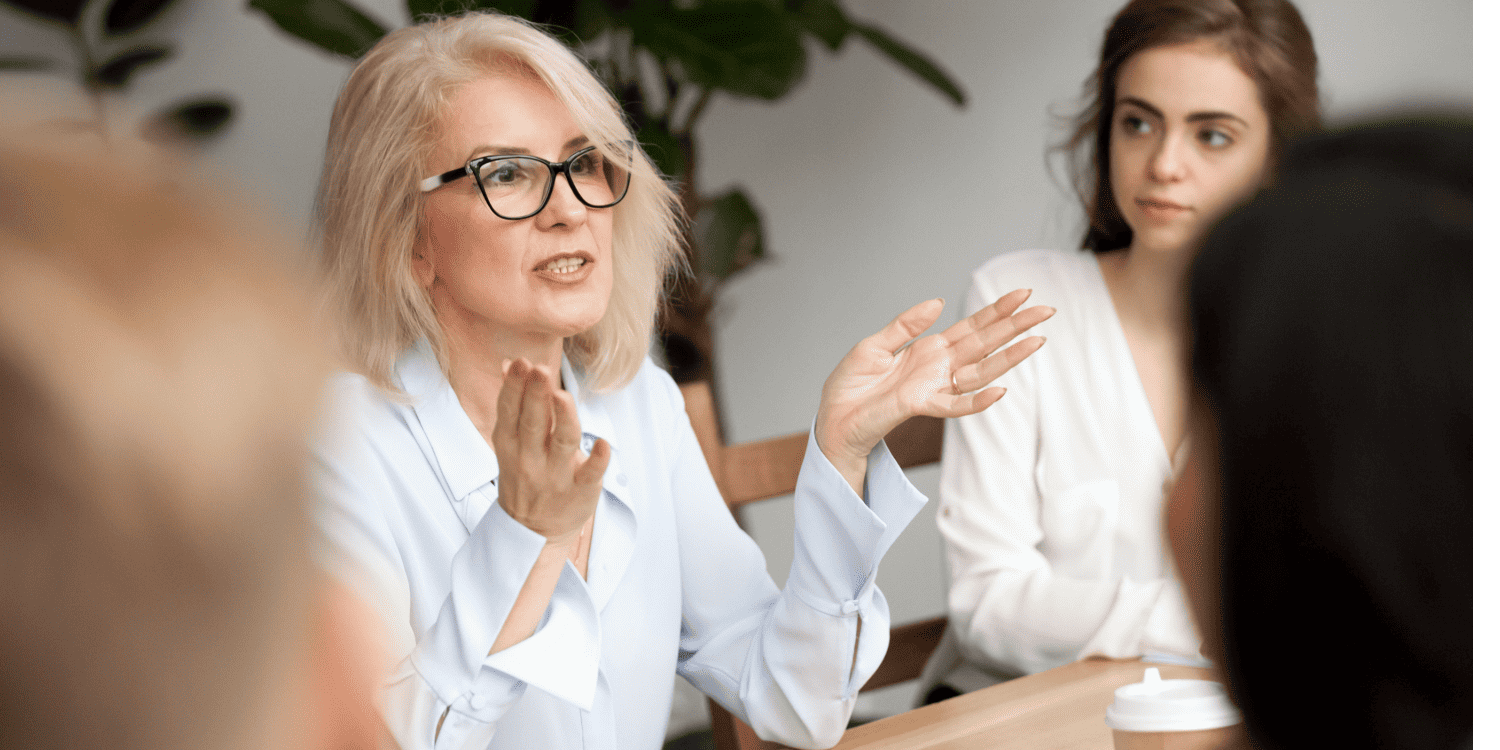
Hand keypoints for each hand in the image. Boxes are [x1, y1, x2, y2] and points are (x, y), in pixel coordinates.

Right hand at [492, 358, 610, 543]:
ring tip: (562, 396)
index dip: (515, 386)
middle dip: (535, 395)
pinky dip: (597, 460)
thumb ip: (513, 402)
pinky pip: (590, 474)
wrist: (533, 532)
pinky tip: (604, 444)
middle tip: (540, 369)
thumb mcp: (510, 442)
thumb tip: (509, 363)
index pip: (510, 410)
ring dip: (563, 419)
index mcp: (511, 443)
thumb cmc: (525, 475)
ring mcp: (556, 475)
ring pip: (562, 443)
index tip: (521, 363)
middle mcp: (531, 458)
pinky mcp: (581, 490)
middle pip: (533, 422)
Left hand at [815, 289, 1053, 490]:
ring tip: (1038, 341)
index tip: (1023, 293)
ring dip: (1009, 358)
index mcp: (929, 350)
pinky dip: (977, 400)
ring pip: (980, 372)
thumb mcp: (874, 345)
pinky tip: (1000, 390)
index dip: (997, 311)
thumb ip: (905, 325)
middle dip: (1015, 327)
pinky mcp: (920, 406)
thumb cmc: (851, 387)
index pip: (971, 327)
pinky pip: (955, 406)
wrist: (833, 420)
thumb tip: (937, 302)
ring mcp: (933, 388)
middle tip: (1046, 310)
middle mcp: (938, 368)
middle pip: (985, 344)